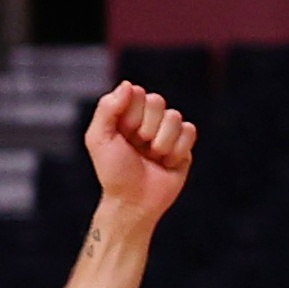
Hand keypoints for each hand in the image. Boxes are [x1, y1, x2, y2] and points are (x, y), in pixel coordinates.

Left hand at [84, 82, 195, 228]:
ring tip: (152, 158)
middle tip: (138, 147)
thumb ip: (107, 108)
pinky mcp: (184, 146)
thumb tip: (128, 85)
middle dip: (146, 129)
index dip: (131, 115)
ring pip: (175, 117)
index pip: (137, 93)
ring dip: (161, 143)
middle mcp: (148, 119)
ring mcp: (167, 132)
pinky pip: (189, 131)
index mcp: (127, 112)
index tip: (123, 135)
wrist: (133, 203)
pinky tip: (167, 163)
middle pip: (158, 101)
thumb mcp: (98, 138)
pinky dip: (177, 150)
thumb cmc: (113, 172)